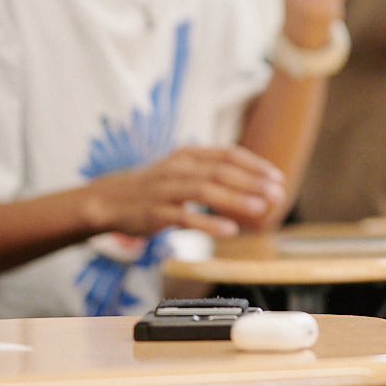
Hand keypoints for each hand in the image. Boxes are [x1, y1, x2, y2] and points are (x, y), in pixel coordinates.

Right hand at [83, 145, 288, 236]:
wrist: (109, 200)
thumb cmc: (155, 187)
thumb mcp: (183, 170)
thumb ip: (213, 174)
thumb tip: (254, 186)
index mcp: (189, 154)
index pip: (228, 154)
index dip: (255, 166)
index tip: (277, 178)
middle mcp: (178, 167)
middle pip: (221, 171)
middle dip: (252, 182)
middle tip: (277, 194)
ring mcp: (165, 189)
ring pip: (205, 190)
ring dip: (236, 200)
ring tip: (260, 209)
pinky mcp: (154, 212)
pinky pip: (184, 217)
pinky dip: (208, 224)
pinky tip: (229, 231)